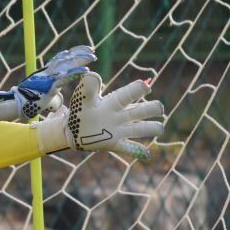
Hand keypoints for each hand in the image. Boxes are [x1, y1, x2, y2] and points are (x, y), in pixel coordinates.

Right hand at [0, 45, 96, 121]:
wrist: (17, 105)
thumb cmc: (29, 103)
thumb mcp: (44, 97)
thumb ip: (54, 95)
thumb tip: (60, 99)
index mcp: (46, 73)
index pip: (61, 59)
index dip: (73, 53)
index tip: (84, 51)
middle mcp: (47, 72)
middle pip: (66, 58)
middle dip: (79, 53)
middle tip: (92, 50)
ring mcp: (49, 78)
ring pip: (67, 64)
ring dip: (81, 60)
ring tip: (93, 57)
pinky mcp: (50, 85)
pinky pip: (66, 77)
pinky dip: (77, 72)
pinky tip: (86, 70)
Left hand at [35, 72, 164, 160]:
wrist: (71, 130)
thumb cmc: (80, 111)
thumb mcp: (82, 98)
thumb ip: (87, 87)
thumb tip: (92, 75)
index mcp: (114, 102)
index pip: (129, 94)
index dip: (139, 89)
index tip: (146, 88)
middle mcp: (120, 116)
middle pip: (142, 111)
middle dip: (152, 108)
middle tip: (158, 108)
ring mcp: (119, 130)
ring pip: (140, 129)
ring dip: (152, 128)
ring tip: (159, 128)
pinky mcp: (114, 144)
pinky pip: (129, 149)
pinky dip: (138, 152)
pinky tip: (146, 154)